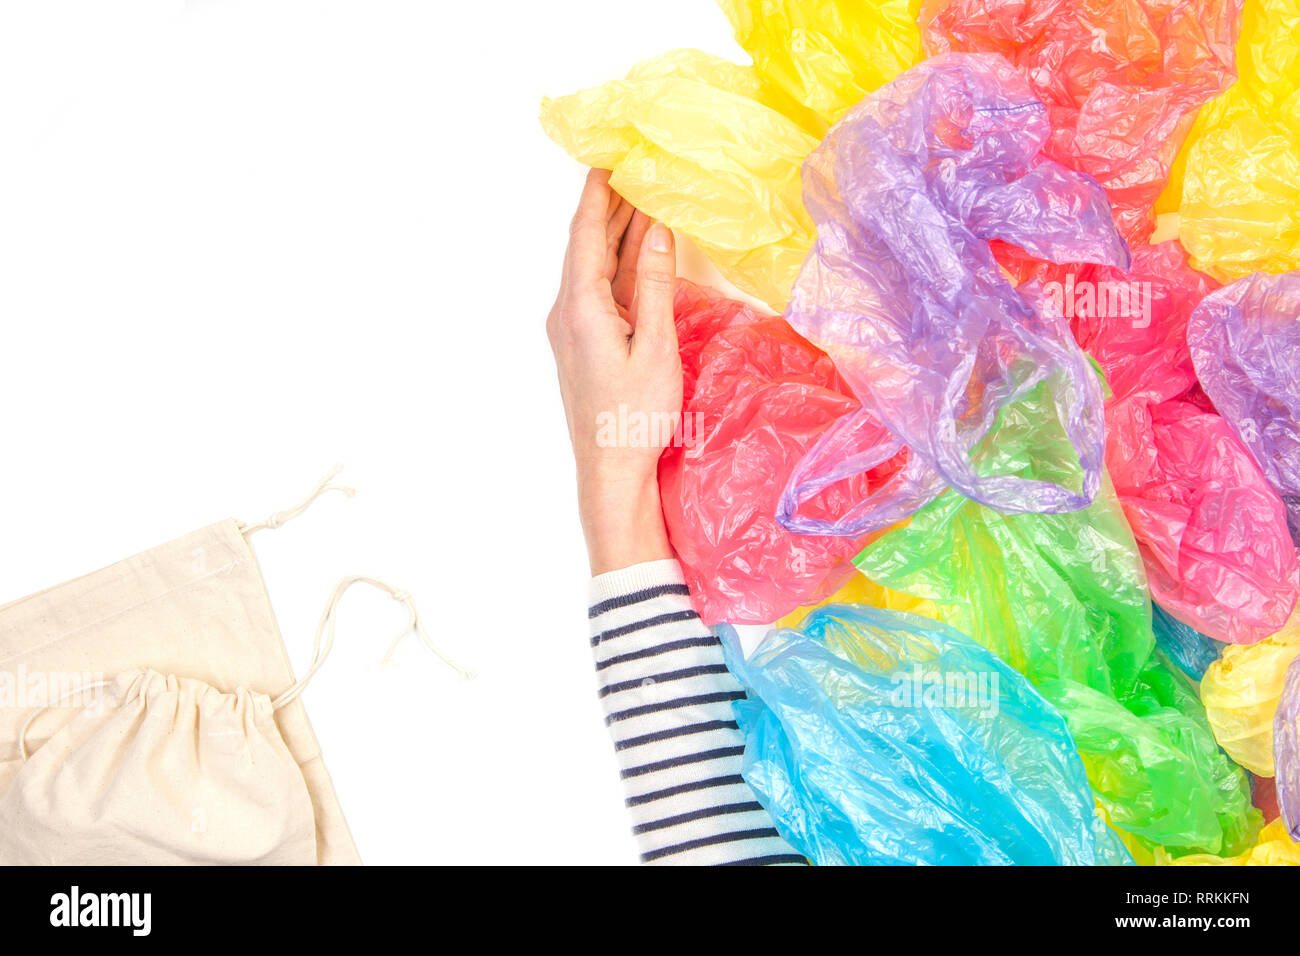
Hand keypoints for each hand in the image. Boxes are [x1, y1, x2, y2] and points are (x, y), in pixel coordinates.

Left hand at [547, 169, 681, 574]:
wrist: (611, 471)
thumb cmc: (635, 415)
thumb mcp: (655, 346)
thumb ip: (657, 286)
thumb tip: (658, 232)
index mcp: (580, 306)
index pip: (587, 233)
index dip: (597, 192)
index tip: (607, 155)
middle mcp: (569, 312)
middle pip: (589, 245)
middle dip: (610, 204)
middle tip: (631, 164)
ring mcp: (575, 329)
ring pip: (597, 267)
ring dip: (618, 233)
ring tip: (640, 196)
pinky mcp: (587, 344)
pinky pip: (604, 289)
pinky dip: (623, 264)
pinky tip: (640, 252)